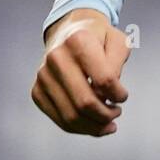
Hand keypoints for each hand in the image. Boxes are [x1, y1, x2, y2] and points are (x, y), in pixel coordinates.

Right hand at [32, 8, 130, 136]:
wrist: (69, 31)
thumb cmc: (99, 39)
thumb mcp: (118, 41)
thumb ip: (117, 65)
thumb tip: (105, 96)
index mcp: (79, 41)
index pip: (104, 80)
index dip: (119, 94)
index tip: (123, 96)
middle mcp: (56, 57)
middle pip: (85, 102)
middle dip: (106, 115)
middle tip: (116, 113)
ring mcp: (43, 76)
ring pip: (70, 116)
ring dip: (94, 126)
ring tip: (108, 123)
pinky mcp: (37, 91)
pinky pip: (59, 119)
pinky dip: (79, 128)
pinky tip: (93, 124)